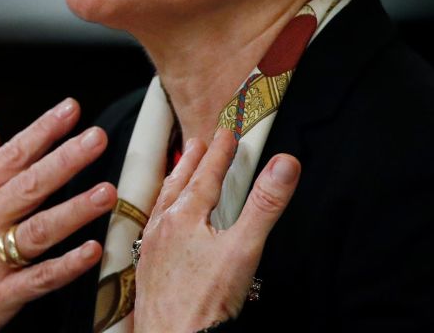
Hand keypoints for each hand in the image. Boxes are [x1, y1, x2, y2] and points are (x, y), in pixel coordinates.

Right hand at [0, 99, 115, 332]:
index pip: (8, 158)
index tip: (70, 110)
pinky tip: (92, 251)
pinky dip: (65, 265)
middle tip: (96, 138)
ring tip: (106, 191)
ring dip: (73, 210)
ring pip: (35, 231)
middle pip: (25, 187)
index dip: (40, 131)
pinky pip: (37, 279)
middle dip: (63, 160)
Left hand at [134, 128, 301, 330]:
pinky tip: (164, 224)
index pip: (206, 175)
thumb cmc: (204, 301)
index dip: (220, 153)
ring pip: (163, 205)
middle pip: (179, 185)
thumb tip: (285, 163)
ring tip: (180, 174)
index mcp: (184, 216)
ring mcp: (151, 248)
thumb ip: (265, 204)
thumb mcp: (244, 248)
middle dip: (192, 162)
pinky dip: (163, 213)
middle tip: (199, 143)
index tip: (227, 133)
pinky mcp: (148, 267)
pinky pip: (153, 228)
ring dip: (175, 185)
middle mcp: (162, 227)